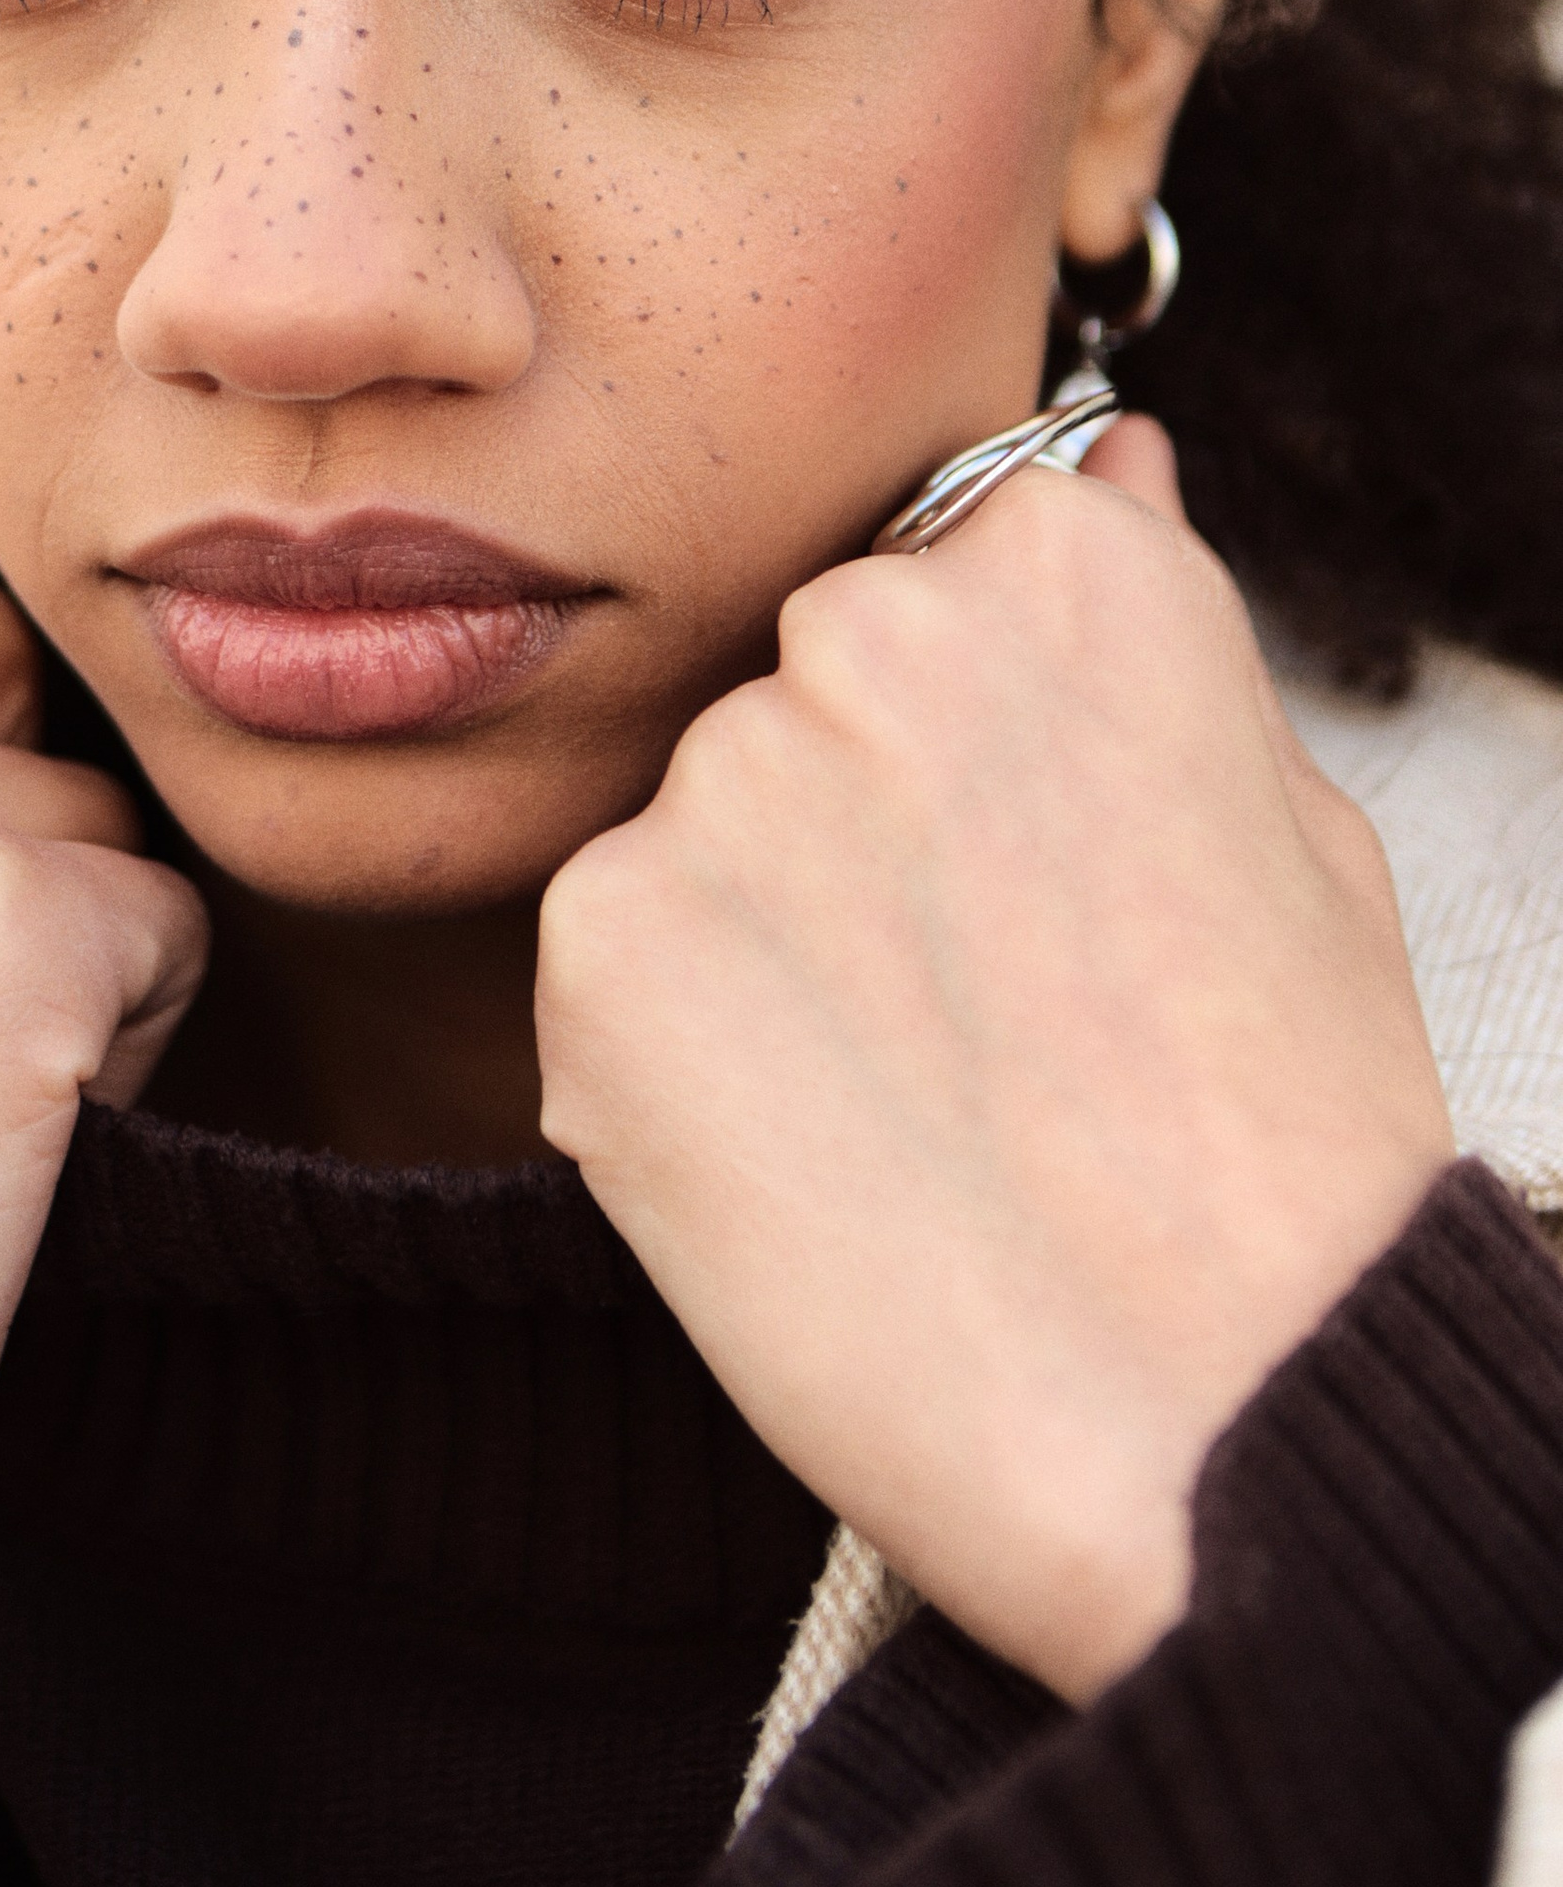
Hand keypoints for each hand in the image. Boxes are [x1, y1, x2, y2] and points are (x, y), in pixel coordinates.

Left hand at [536, 421, 1453, 1701]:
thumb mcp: (1289, 823)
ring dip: (758, 943)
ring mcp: (720, 778)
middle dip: (848, 823)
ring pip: (696, 829)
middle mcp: (869, 625)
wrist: (1220, 1427)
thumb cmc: (1287, 1148)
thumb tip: (1108, 459)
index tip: (1026, 863)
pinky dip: (676, 1061)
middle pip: (796, 686)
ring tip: (910, 1106)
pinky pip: (613, 967)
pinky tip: (815, 1163)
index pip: (933, 567)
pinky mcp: (597, 940)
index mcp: (1057, 563)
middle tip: (974, 1010)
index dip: (970, 739)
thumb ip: (1151, 627)